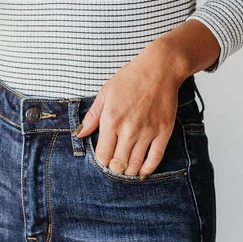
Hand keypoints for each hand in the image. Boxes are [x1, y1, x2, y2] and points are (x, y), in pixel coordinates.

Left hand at [74, 49, 181, 177]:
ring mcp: (147, 132)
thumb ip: (92, 116)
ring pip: (135, 165)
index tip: (103, 160)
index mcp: (111, 120)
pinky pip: (155, 159)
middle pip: (118, 164)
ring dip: (129, 172)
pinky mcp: (163, 132)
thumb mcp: (105, 92)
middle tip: (114, 167)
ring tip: (126, 170)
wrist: (159, 69)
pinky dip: (148, 169)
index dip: (101, 162)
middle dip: (114, 169)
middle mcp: (128, 130)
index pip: (103, 155)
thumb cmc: (130, 78)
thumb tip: (79, 134)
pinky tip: (143, 171)